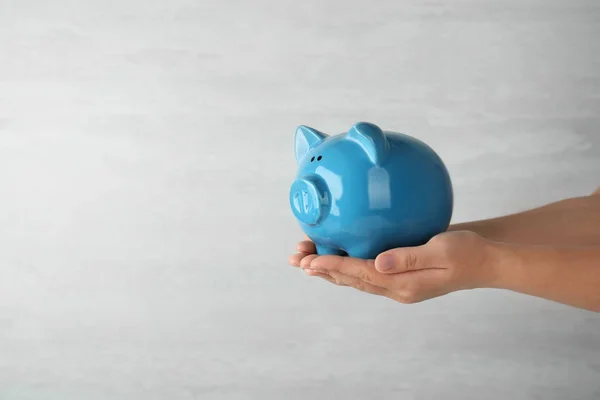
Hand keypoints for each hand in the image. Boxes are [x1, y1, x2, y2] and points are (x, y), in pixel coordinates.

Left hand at [288, 231, 499, 302]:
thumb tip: (379, 262)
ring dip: (329, 268)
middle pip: (351, 279)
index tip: (309, 260)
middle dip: (321, 269)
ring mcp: (397, 284)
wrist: (486, 262)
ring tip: (304, 260)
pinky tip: (334, 256)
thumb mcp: (443, 250)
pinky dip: (345, 265)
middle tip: (295, 259)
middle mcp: (396, 288)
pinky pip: (365, 272)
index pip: (361, 273)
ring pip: (354, 278)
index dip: (333, 266)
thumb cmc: (469, 253)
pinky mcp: (398, 274)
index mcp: (404, 284)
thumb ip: (410, 256)